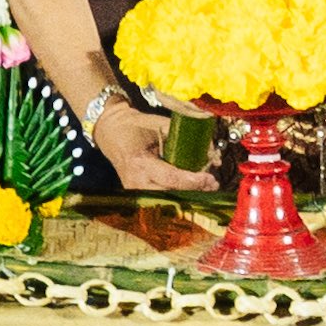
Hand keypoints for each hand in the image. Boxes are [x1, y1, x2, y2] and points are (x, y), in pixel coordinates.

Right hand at [89, 98, 212, 196]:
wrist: (112, 133)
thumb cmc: (137, 126)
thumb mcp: (160, 124)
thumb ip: (185, 137)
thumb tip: (211, 151)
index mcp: (140, 163)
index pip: (171, 178)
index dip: (193, 181)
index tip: (210, 178)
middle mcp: (135, 182)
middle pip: (171, 195)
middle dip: (194, 191)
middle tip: (213, 183)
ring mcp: (134, 191)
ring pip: (168, 201)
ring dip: (188, 195)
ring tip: (205, 185)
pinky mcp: (138, 195)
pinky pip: (162, 199)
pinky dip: (178, 194)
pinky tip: (191, 188)